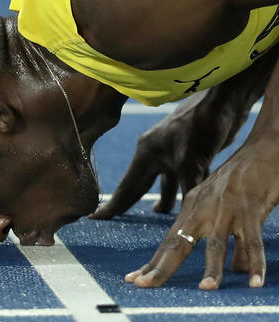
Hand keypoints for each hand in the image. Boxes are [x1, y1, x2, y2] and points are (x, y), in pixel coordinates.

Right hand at [90, 48, 277, 219]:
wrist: (226, 98)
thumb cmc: (202, 127)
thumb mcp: (193, 164)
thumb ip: (186, 194)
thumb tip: (185, 223)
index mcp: (146, 154)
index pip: (126, 187)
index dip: (112, 205)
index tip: (95, 218)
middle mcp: (155, 154)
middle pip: (139, 185)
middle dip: (130, 203)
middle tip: (117, 221)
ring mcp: (171, 152)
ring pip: (162, 182)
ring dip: (161, 198)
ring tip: (157, 214)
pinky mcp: (188, 151)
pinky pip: (178, 177)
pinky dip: (179, 190)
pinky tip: (184, 199)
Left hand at [125, 144, 278, 288]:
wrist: (264, 147)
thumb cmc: (243, 179)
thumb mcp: (223, 206)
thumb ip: (227, 237)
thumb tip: (235, 269)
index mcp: (192, 208)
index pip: (168, 241)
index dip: (152, 262)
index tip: (134, 280)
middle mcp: (203, 209)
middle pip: (178, 243)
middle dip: (160, 267)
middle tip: (143, 285)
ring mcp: (226, 209)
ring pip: (215, 244)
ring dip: (212, 269)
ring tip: (205, 289)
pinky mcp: (251, 209)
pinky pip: (252, 242)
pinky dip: (254, 263)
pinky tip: (253, 282)